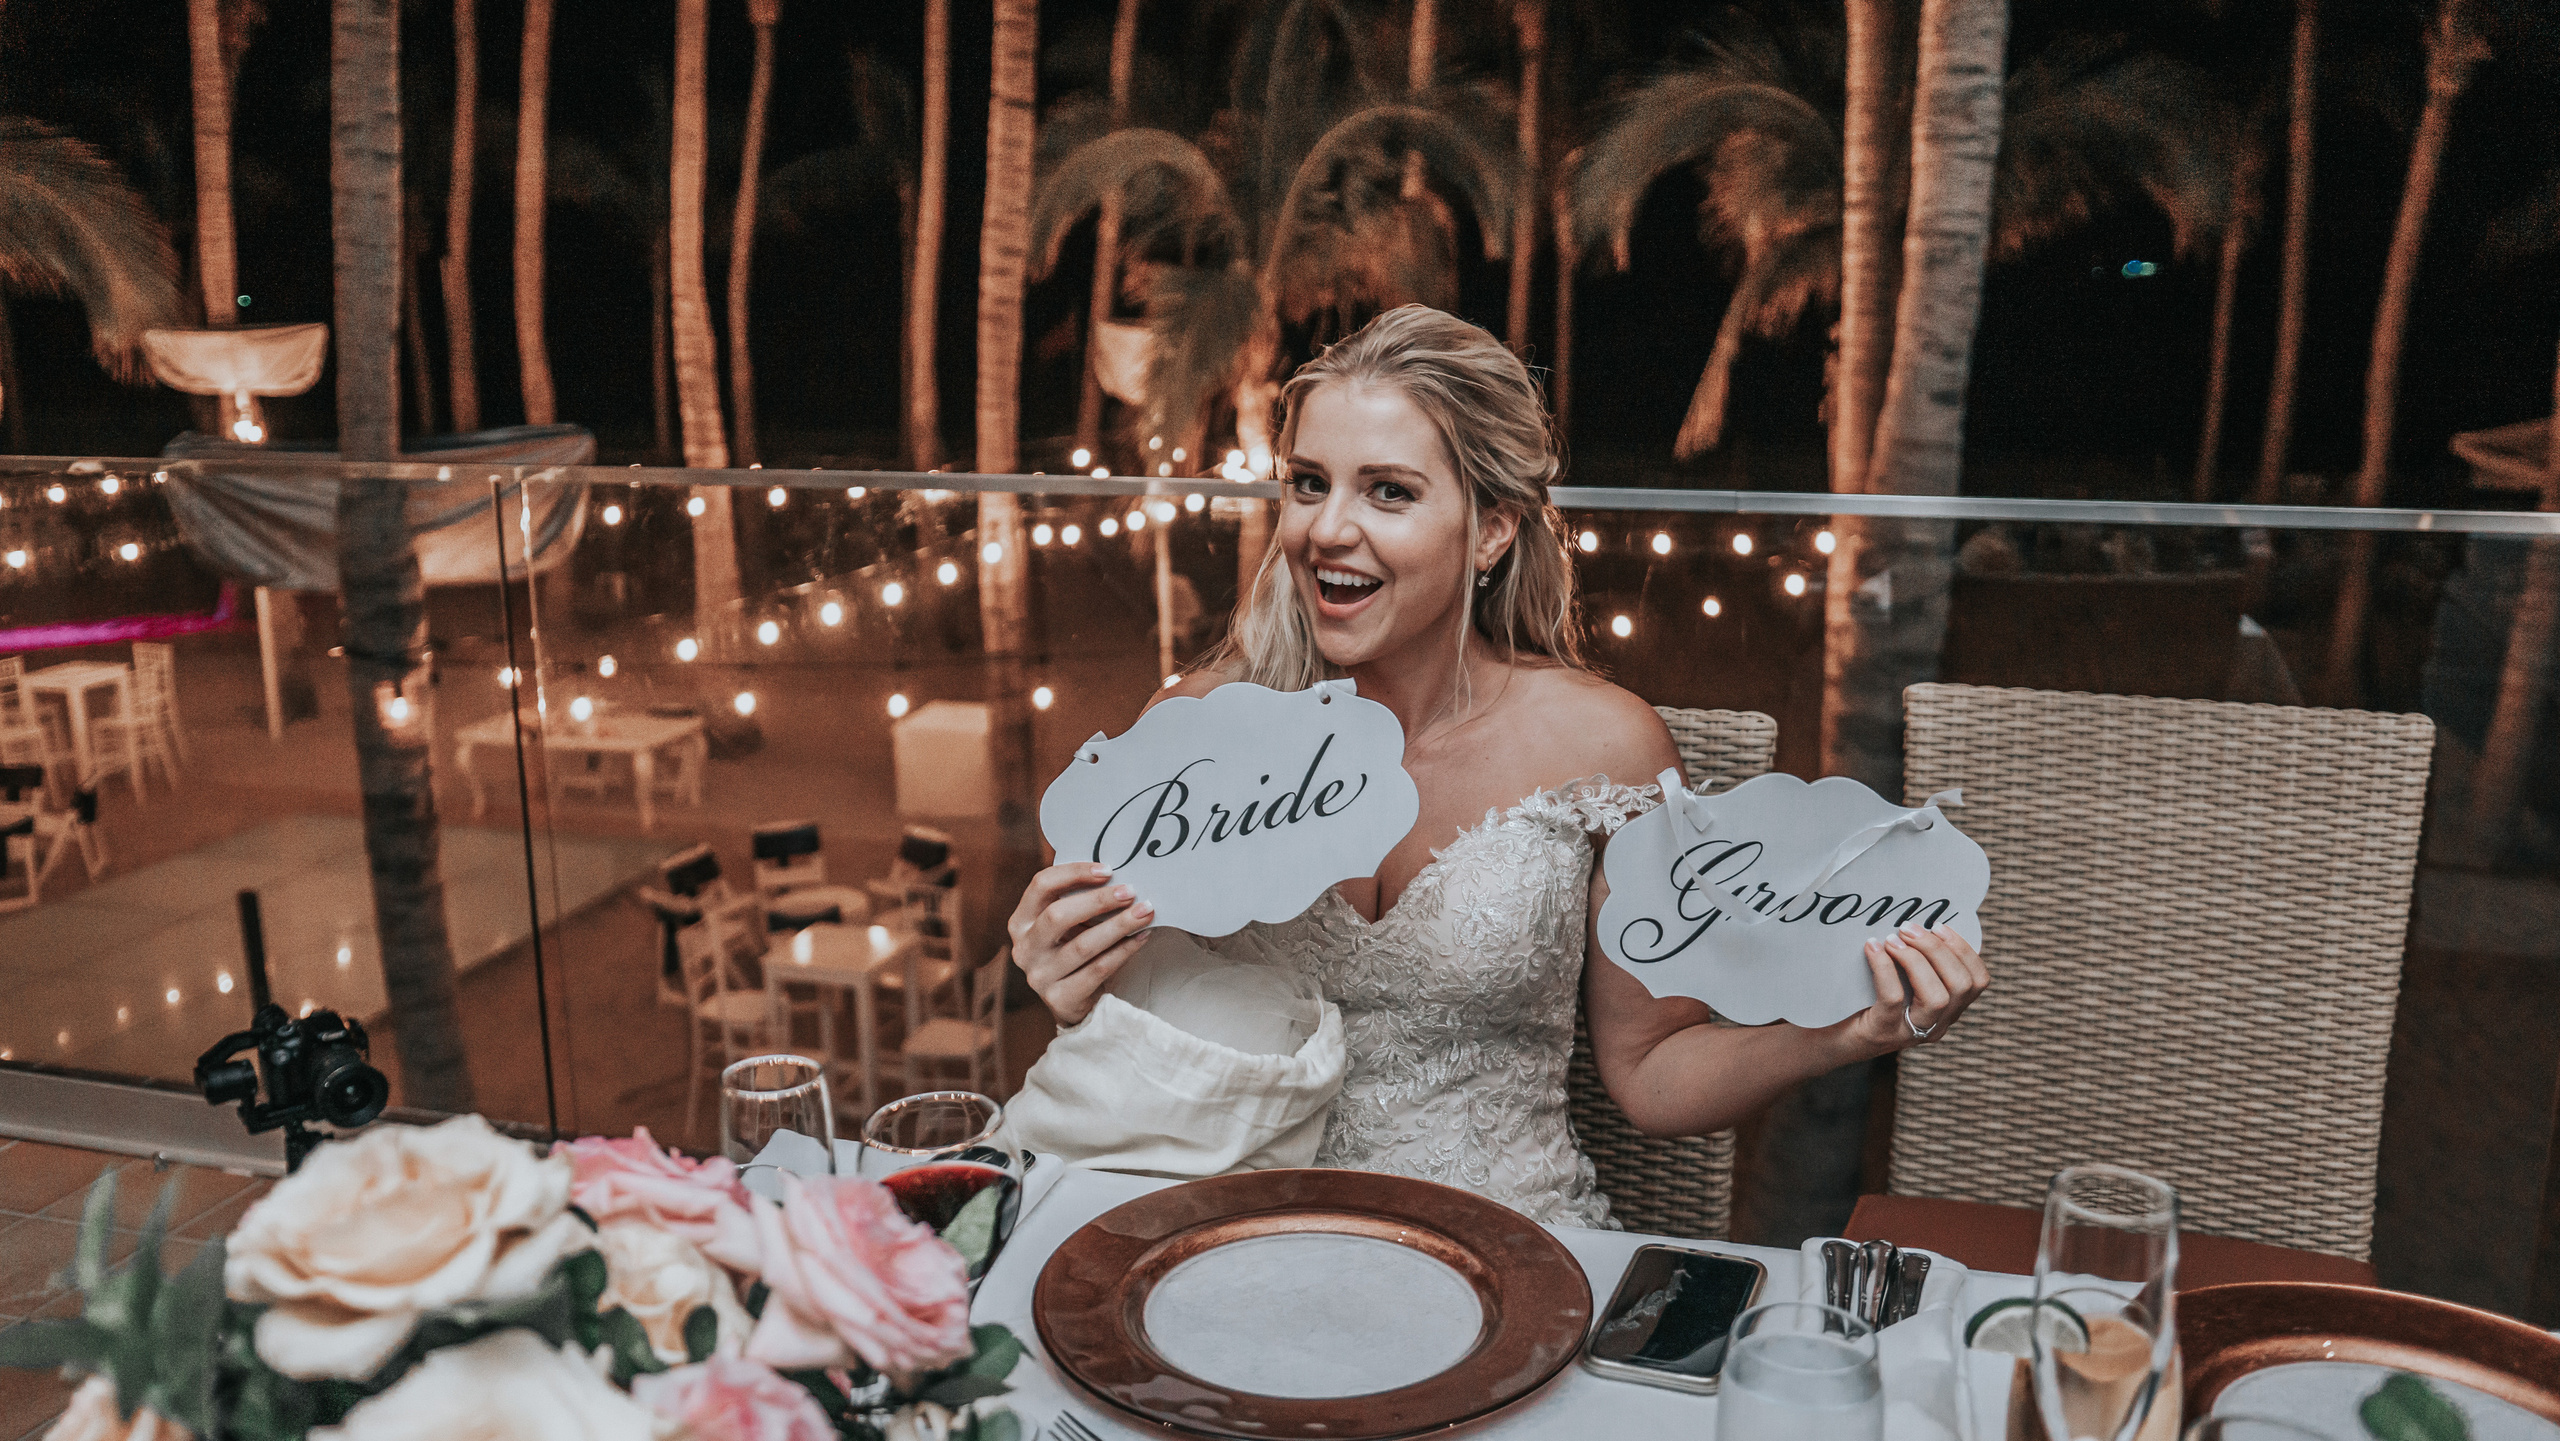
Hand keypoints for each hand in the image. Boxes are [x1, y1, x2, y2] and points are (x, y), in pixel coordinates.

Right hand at [1005, 861, 1154, 1026]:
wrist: (1071, 1000)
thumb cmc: (1070, 949)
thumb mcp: (1065, 924)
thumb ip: (1077, 899)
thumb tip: (1115, 876)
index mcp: (1020, 921)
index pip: (1041, 885)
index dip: (1074, 873)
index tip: (1108, 870)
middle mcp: (1024, 949)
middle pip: (1058, 915)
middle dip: (1099, 901)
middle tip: (1130, 892)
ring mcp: (1039, 976)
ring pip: (1083, 945)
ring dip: (1119, 925)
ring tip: (1145, 912)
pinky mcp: (1059, 999)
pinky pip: (1098, 970)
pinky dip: (1123, 951)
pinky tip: (1142, 937)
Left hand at [1843, 924, 1988, 1057]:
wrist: (1829, 1038)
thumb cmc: (1865, 1001)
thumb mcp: (1900, 982)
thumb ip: (1915, 961)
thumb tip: (1916, 924)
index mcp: (1947, 1010)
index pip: (1978, 981)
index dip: (1964, 949)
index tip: (1938, 925)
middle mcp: (1937, 1024)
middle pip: (1961, 985)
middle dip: (1937, 949)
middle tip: (1908, 928)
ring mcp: (1912, 1032)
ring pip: (1936, 997)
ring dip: (1916, 959)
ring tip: (1892, 939)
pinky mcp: (1883, 1032)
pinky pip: (1894, 998)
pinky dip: (1885, 968)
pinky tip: (1873, 948)